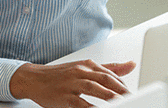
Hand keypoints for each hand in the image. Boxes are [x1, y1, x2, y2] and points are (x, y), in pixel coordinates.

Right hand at [10, 59, 135, 107]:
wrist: (34, 78)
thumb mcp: (84, 68)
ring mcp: (72, 84)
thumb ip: (109, 68)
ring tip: (123, 103)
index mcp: (87, 65)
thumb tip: (131, 64)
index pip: (111, 74)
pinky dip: (92, 107)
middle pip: (106, 80)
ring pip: (95, 89)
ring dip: (111, 97)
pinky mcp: (65, 96)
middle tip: (133, 98)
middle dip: (121, 90)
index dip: (123, 84)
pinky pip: (81, 103)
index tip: (133, 93)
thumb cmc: (60, 75)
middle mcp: (81, 72)